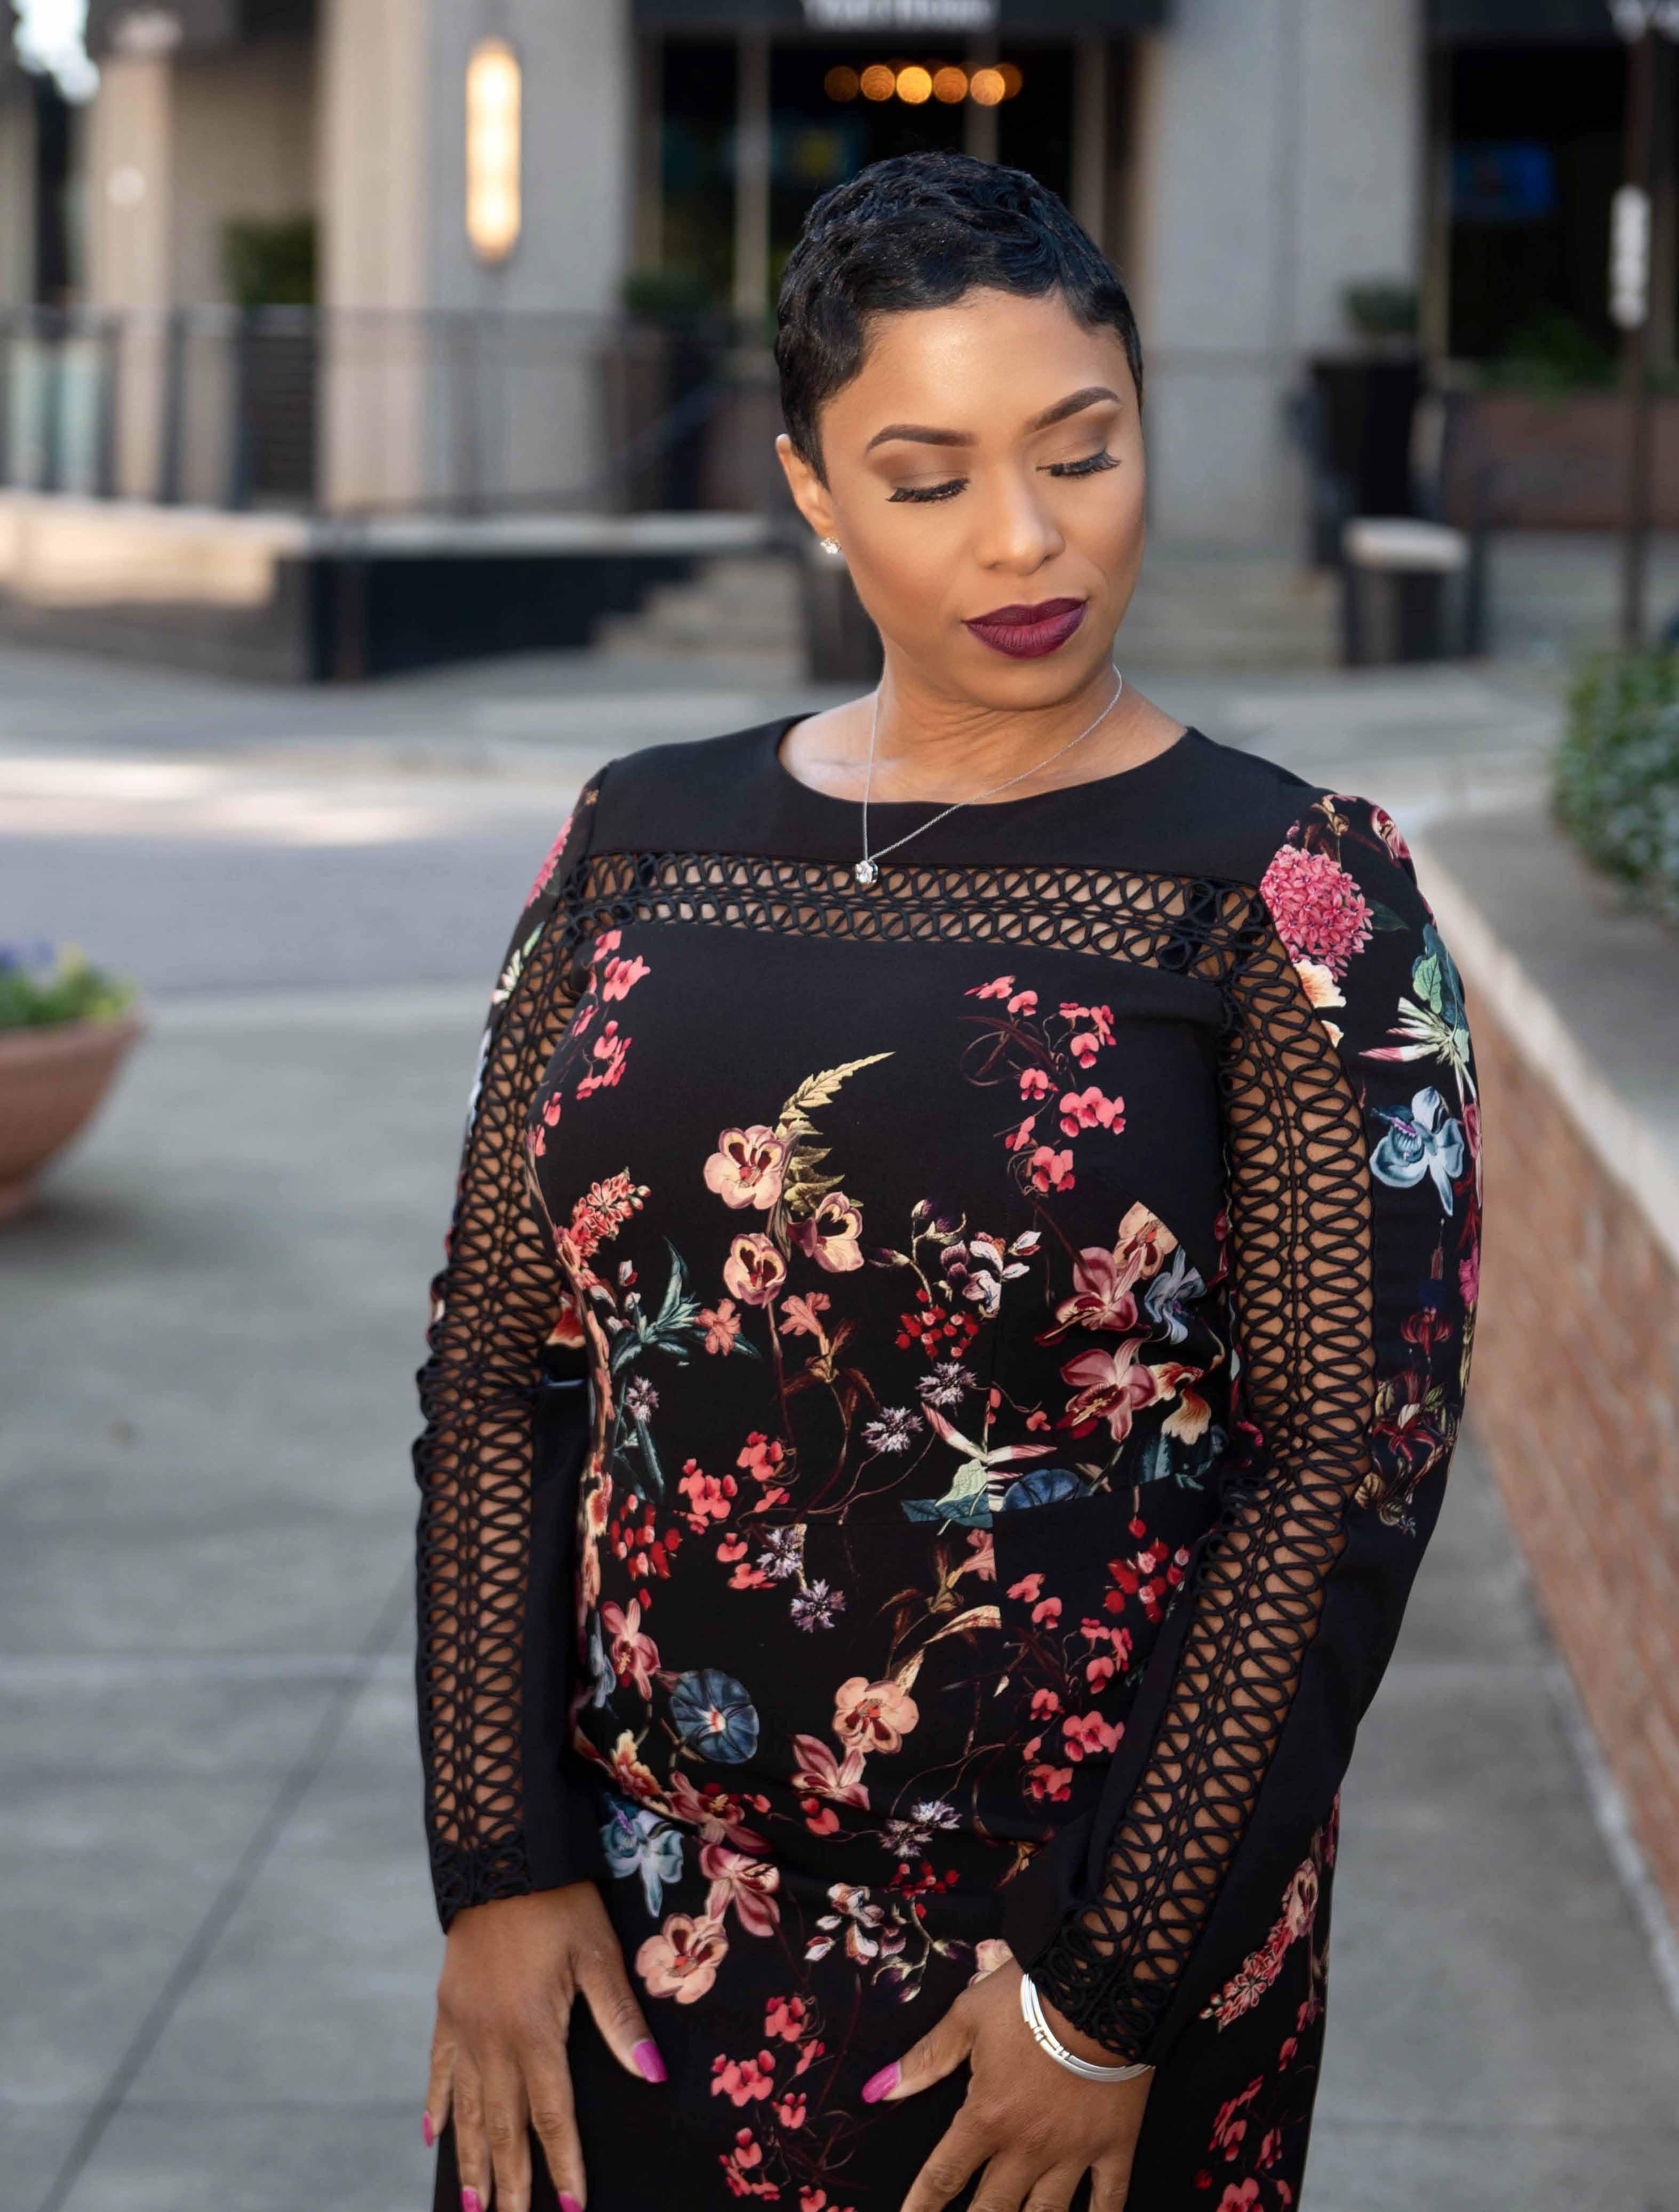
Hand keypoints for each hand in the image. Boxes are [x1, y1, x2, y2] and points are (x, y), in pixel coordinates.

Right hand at [424, 1881, 663, 2211]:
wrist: (499, 1857)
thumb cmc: (558, 1902)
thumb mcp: (598, 1953)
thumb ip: (620, 2018)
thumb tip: (651, 2074)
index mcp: (534, 2030)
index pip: (552, 2115)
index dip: (563, 2164)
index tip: (572, 2207)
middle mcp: (492, 2039)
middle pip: (503, 2125)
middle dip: (511, 2182)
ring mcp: (463, 2027)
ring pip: (466, 2110)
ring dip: (471, 2161)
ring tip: (472, 2205)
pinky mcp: (446, 2009)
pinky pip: (437, 2069)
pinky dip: (435, 2106)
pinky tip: (432, 2138)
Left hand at [864, 1959, 1151, 2211]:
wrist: (1101, 1987)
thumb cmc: (1030, 1997)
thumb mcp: (968, 2016)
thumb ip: (927, 2058)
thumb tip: (880, 2089)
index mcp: (987, 2117)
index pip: (943, 2178)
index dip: (921, 2210)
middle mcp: (1028, 2146)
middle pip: (992, 2209)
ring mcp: (1074, 2151)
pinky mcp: (1115, 2145)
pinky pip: (1109, 2199)